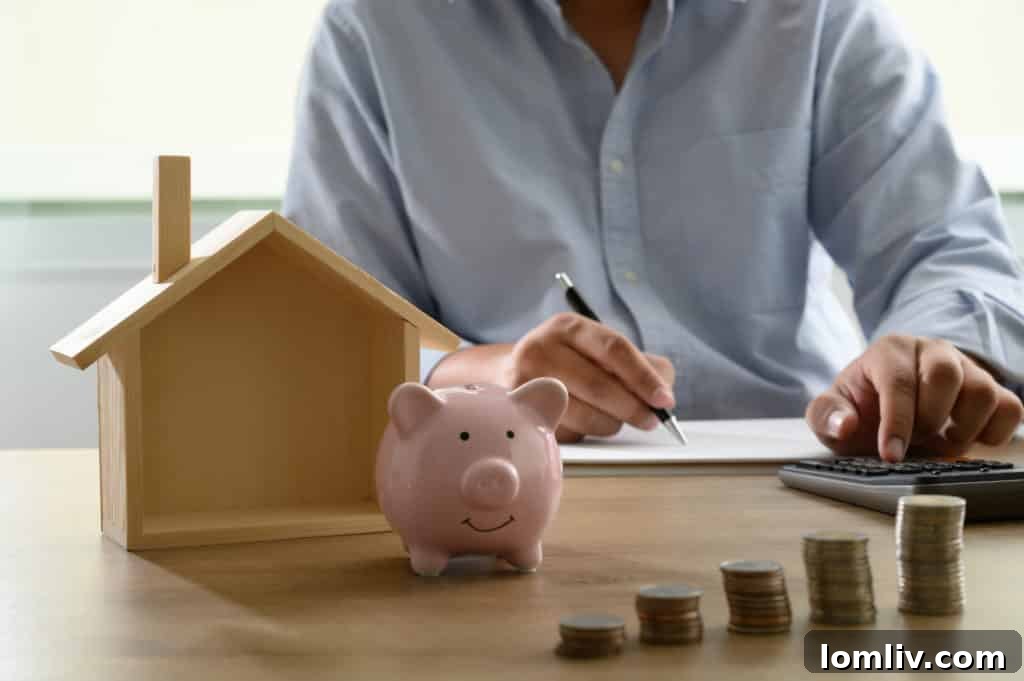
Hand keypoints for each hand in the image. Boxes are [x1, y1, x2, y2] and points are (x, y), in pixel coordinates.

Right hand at [503, 313, 675, 441]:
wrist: (508, 374)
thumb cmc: (567, 364)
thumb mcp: (598, 352)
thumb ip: (640, 365)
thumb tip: (664, 391)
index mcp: (569, 327)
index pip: (614, 349)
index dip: (643, 377)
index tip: (665, 400)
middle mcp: (541, 348)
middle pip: (599, 384)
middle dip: (632, 407)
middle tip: (651, 421)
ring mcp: (525, 381)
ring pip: (584, 414)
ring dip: (609, 424)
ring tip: (612, 420)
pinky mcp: (518, 412)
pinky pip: (566, 431)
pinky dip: (584, 432)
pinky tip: (581, 422)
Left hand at [806, 335, 1022, 460]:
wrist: (886, 404)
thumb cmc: (860, 406)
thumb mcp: (831, 412)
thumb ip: (827, 416)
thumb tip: (846, 425)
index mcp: (890, 351)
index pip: (899, 382)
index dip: (897, 423)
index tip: (891, 455)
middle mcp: (932, 351)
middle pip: (945, 375)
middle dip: (930, 420)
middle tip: (917, 443)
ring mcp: (967, 368)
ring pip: (983, 391)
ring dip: (963, 429)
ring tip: (939, 443)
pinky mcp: (992, 389)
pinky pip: (1011, 408)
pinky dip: (993, 432)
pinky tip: (967, 440)